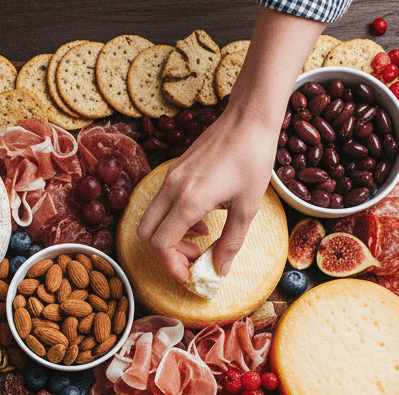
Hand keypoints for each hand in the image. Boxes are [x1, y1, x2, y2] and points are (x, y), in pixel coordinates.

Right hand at [137, 112, 276, 280]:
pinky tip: (201, 218)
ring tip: (201, 239)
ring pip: (151, 219)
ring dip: (169, 237)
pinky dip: (174, 220)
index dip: (171, 265)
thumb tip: (220, 269)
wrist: (249, 116)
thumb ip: (232, 242)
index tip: (188, 274)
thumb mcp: (248, 206)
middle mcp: (172, 189)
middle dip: (164, 254)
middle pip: (146, 234)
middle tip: (190, 259)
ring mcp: (171, 178)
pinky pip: (162, 203)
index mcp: (188, 200)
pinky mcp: (175, 171)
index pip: (161, 244)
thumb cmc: (252, 156)